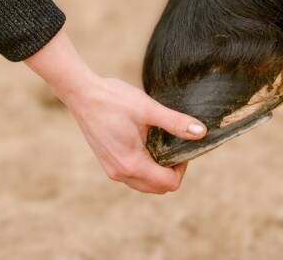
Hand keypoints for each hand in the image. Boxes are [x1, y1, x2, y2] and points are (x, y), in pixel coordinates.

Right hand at [25, 28, 206, 193]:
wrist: (81, 93)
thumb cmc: (113, 99)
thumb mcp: (147, 109)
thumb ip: (175, 123)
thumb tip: (201, 132)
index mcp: (132, 164)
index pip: (168, 184)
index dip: (182, 168)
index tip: (182, 145)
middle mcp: (120, 173)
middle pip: (157, 188)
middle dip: (171, 171)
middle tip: (173, 144)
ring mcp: (111, 169)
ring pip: (144, 184)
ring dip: (157, 170)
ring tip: (160, 142)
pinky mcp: (107, 162)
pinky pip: (132, 175)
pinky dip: (144, 166)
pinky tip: (145, 143)